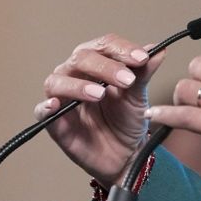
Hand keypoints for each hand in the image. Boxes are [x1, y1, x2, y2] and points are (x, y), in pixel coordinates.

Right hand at [37, 35, 163, 182]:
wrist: (126, 155)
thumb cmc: (127, 121)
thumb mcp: (139, 97)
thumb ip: (144, 73)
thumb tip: (158, 48)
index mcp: (97, 63)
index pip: (104, 45)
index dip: (122, 49)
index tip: (143, 58)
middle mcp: (76, 75)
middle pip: (81, 58)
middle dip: (105, 66)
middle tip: (127, 80)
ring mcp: (63, 98)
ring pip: (58, 80)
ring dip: (78, 85)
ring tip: (100, 94)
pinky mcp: (54, 122)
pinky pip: (41, 110)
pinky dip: (46, 106)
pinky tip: (56, 105)